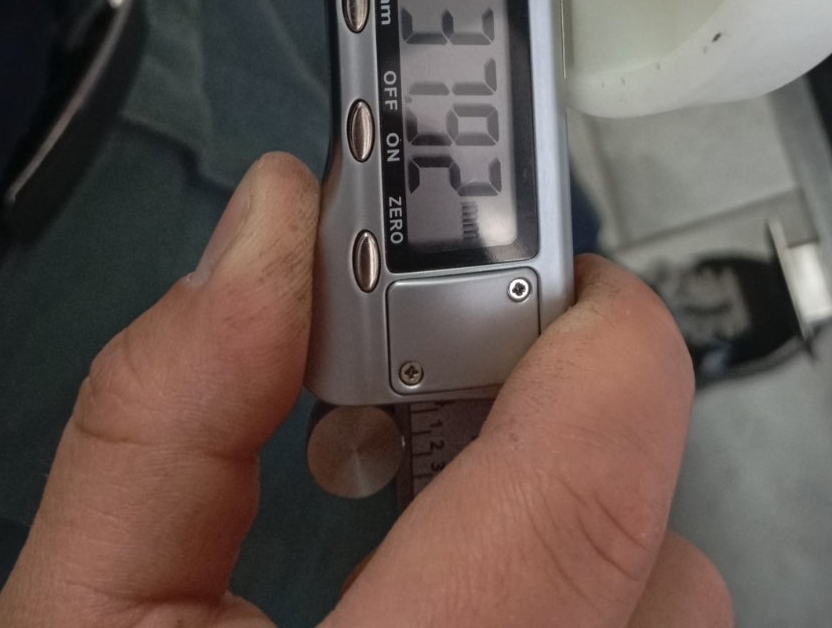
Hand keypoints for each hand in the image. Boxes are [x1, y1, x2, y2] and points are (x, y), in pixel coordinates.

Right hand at [0, 151, 729, 627]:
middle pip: (649, 545)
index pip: (599, 473)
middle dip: (532, 454)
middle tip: (413, 436)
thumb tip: (266, 242)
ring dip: (561, 557)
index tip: (521, 269)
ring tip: (424, 569)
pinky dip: (576, 619)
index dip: (586, 329)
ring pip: (661, 619)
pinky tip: (466, 627)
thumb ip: (169, 414)